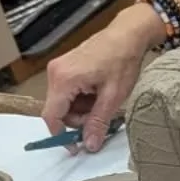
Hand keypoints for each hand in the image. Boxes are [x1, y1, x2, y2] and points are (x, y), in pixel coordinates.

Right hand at [41, 4, 161, 152]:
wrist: (128, 34)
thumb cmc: (122, 60)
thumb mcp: (113, 96)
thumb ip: (98, 122)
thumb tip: (89, 145)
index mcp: (64, 79)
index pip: (52, 117)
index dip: (62, 135)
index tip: (77, 147)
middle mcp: (55, 73)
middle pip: (57, 111)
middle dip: (77, 120)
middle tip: (100, 118)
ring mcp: (58, 68)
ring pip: (62, 103)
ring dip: (81, 110)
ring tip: (102, 101)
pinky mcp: (64, 67)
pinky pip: (66, 92)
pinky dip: (81, 99)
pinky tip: (97, 93)